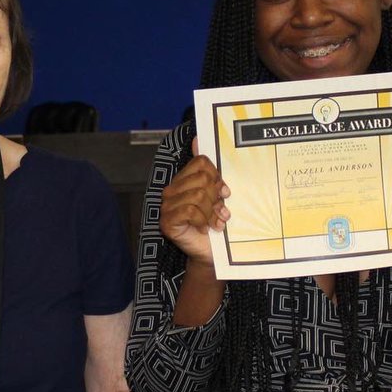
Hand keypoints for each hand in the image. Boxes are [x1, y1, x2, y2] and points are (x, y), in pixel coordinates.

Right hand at [159, 138, 229, 265]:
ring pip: (199, 195)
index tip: (224, 193)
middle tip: (220, 211)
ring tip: (215, 222)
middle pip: (202, 178)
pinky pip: (191, 210)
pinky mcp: (167, 222)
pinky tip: (206, 229)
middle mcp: (171, 191)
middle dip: (216, 197)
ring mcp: (167, 206)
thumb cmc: (214, 223)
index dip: (217, 177)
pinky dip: (204, 220)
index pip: (201, 163)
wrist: (211, 253)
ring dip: (212, 212)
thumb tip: (198, 138)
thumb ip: (208, 169)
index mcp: (182, 181)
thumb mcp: (216, 194)